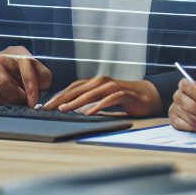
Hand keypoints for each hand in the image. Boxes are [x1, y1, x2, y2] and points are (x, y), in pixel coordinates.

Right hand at [0, 46, 51, 106]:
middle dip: (16, 96)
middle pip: (4, 83)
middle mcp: (1, 58)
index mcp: (19, 54)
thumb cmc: (28, 65)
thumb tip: (41, 89)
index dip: (30, 89)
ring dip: (8, 100)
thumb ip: (43, 77)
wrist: (12, 58)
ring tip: (18, 99)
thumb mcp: (39, 68)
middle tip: (25, 101)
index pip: (25, 73)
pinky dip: (1, 101)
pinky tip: (9, 98)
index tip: (33, 103)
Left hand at [43, 76, 160, 116]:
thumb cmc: (125, 98)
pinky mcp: (123, 93)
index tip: (47, 105)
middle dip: (62, 98)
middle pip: (78, 89)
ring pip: (91, 93)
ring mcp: (112, 86)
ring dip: (77, 101)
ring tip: (65, 109)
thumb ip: (91, 102)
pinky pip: (108, 99)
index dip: (60, 95)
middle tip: (49, 108)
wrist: (148, 95)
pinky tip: (89, 113)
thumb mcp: (104, 100)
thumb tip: (73, 111)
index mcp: (96, 83)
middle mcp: (102, 82)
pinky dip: (98, 105)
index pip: (73, 88)